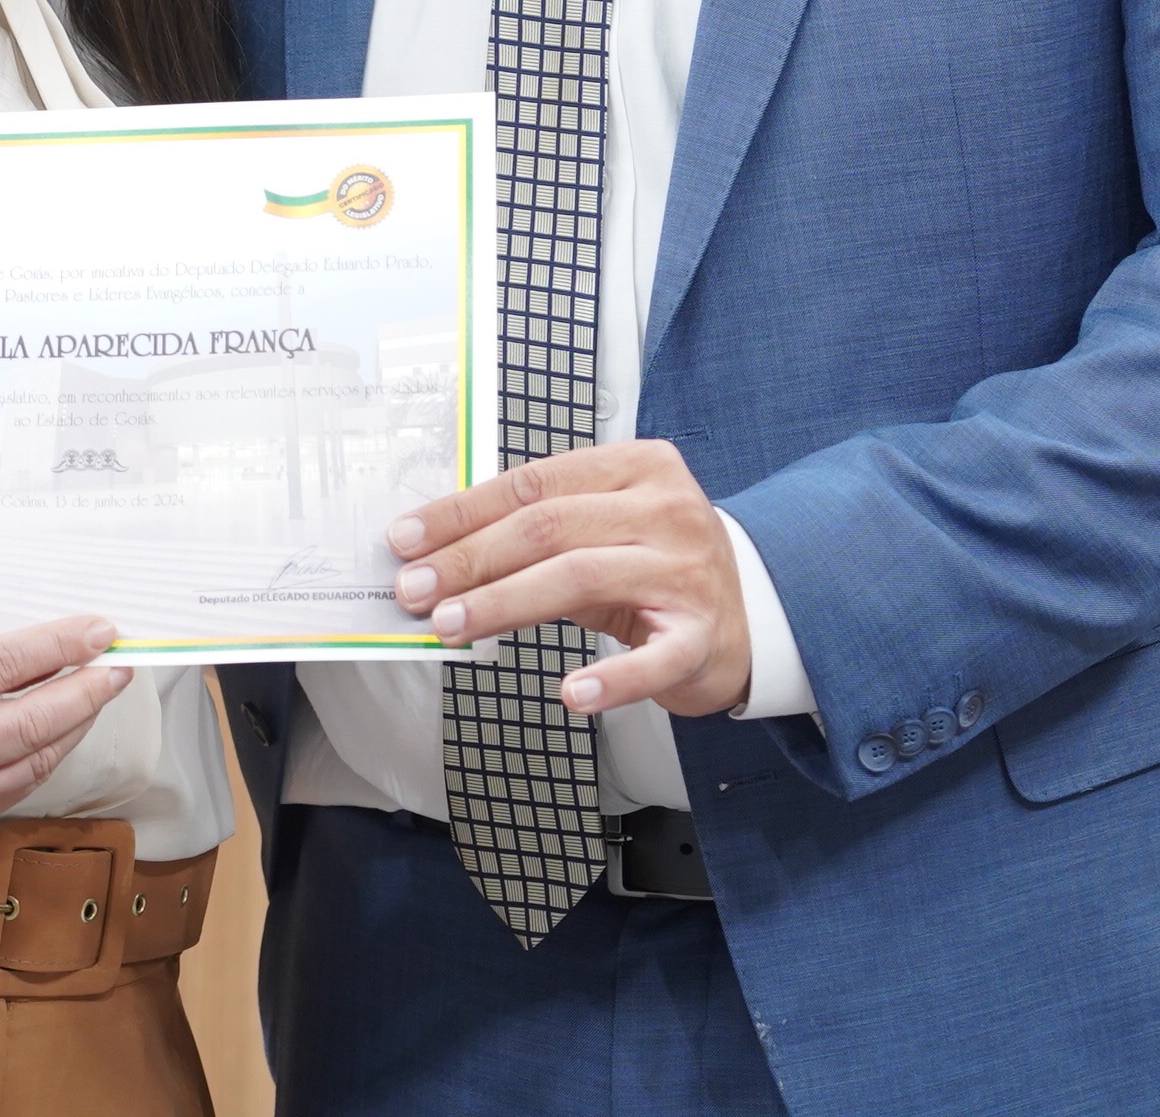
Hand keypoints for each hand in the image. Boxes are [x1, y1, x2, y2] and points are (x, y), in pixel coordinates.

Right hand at [0, 616, 133, 835]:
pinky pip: (18, 786)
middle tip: (118, 667)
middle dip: (86, 691)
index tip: (99, 632)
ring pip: (34, 759)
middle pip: (31, 720)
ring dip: (76, 725)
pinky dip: (48, 755)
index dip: (59, 645)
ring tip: (98, 693)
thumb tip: (34, 631)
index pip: (4, 665)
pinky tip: (63, 730)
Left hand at [390, 439, 752, 718]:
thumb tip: (440, 554)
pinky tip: (570, 693)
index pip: (534, 482)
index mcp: (638, 467)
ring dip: (506, 604)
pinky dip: (611, 678)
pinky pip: (652, 658)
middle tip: (416, 591)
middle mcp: (666, 509)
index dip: (463, 511)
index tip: (408, 539)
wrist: (751, 613)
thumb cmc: (659, 565)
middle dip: (470, 559)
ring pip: (581, 577)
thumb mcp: (606, 528)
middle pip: (549, 527)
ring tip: (452, 626)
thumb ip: (539, 531)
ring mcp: (688, 571)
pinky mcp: (702, 635)